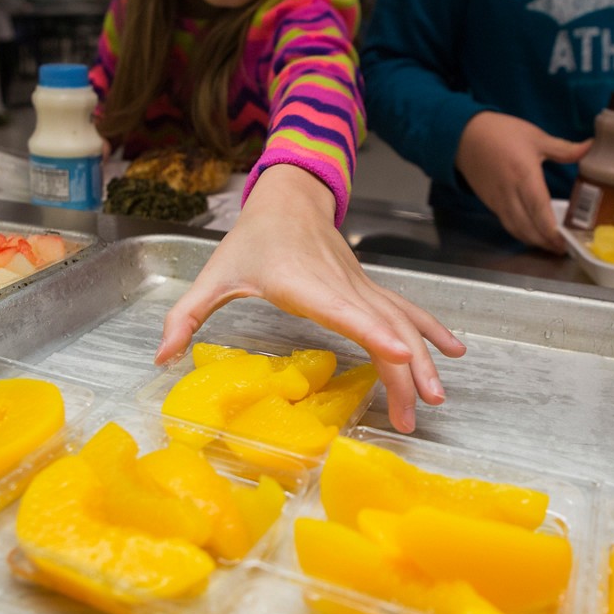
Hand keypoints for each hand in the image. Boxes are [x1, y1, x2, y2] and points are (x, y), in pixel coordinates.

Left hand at [157, 164, 466, 432]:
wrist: (288, 198)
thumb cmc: (251, 241)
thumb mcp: (214, 276)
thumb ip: (187, 315)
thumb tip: (161, 356)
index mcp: (304, 284)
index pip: (343, 310)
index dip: (372, 331)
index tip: (398, 355)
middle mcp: (341, 286)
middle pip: (383, 327)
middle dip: (404, 370)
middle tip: (413, 415)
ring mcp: (360, 287)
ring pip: (401, 322)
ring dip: (422, 361)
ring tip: (435, 400)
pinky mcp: (367, 289)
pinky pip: (405, 311)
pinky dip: (431, 331)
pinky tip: (452, 351)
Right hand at [455, 112, 589, 251]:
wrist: (464, 136)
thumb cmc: (501, 133)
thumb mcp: (535, 137)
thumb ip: (564, 148)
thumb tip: (591, 147)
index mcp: (524, 175)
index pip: (539, 210)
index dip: (551, 230)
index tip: (565, 241)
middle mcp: (510, 193)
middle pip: (528, 226)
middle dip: (545, 242)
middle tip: (563, 248)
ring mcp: (498, 201)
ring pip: (516, 229)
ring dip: (533, 241)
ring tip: (550, 246)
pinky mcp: (490, 203)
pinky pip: (507, 224)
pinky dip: (521, 233)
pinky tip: (532, 234)